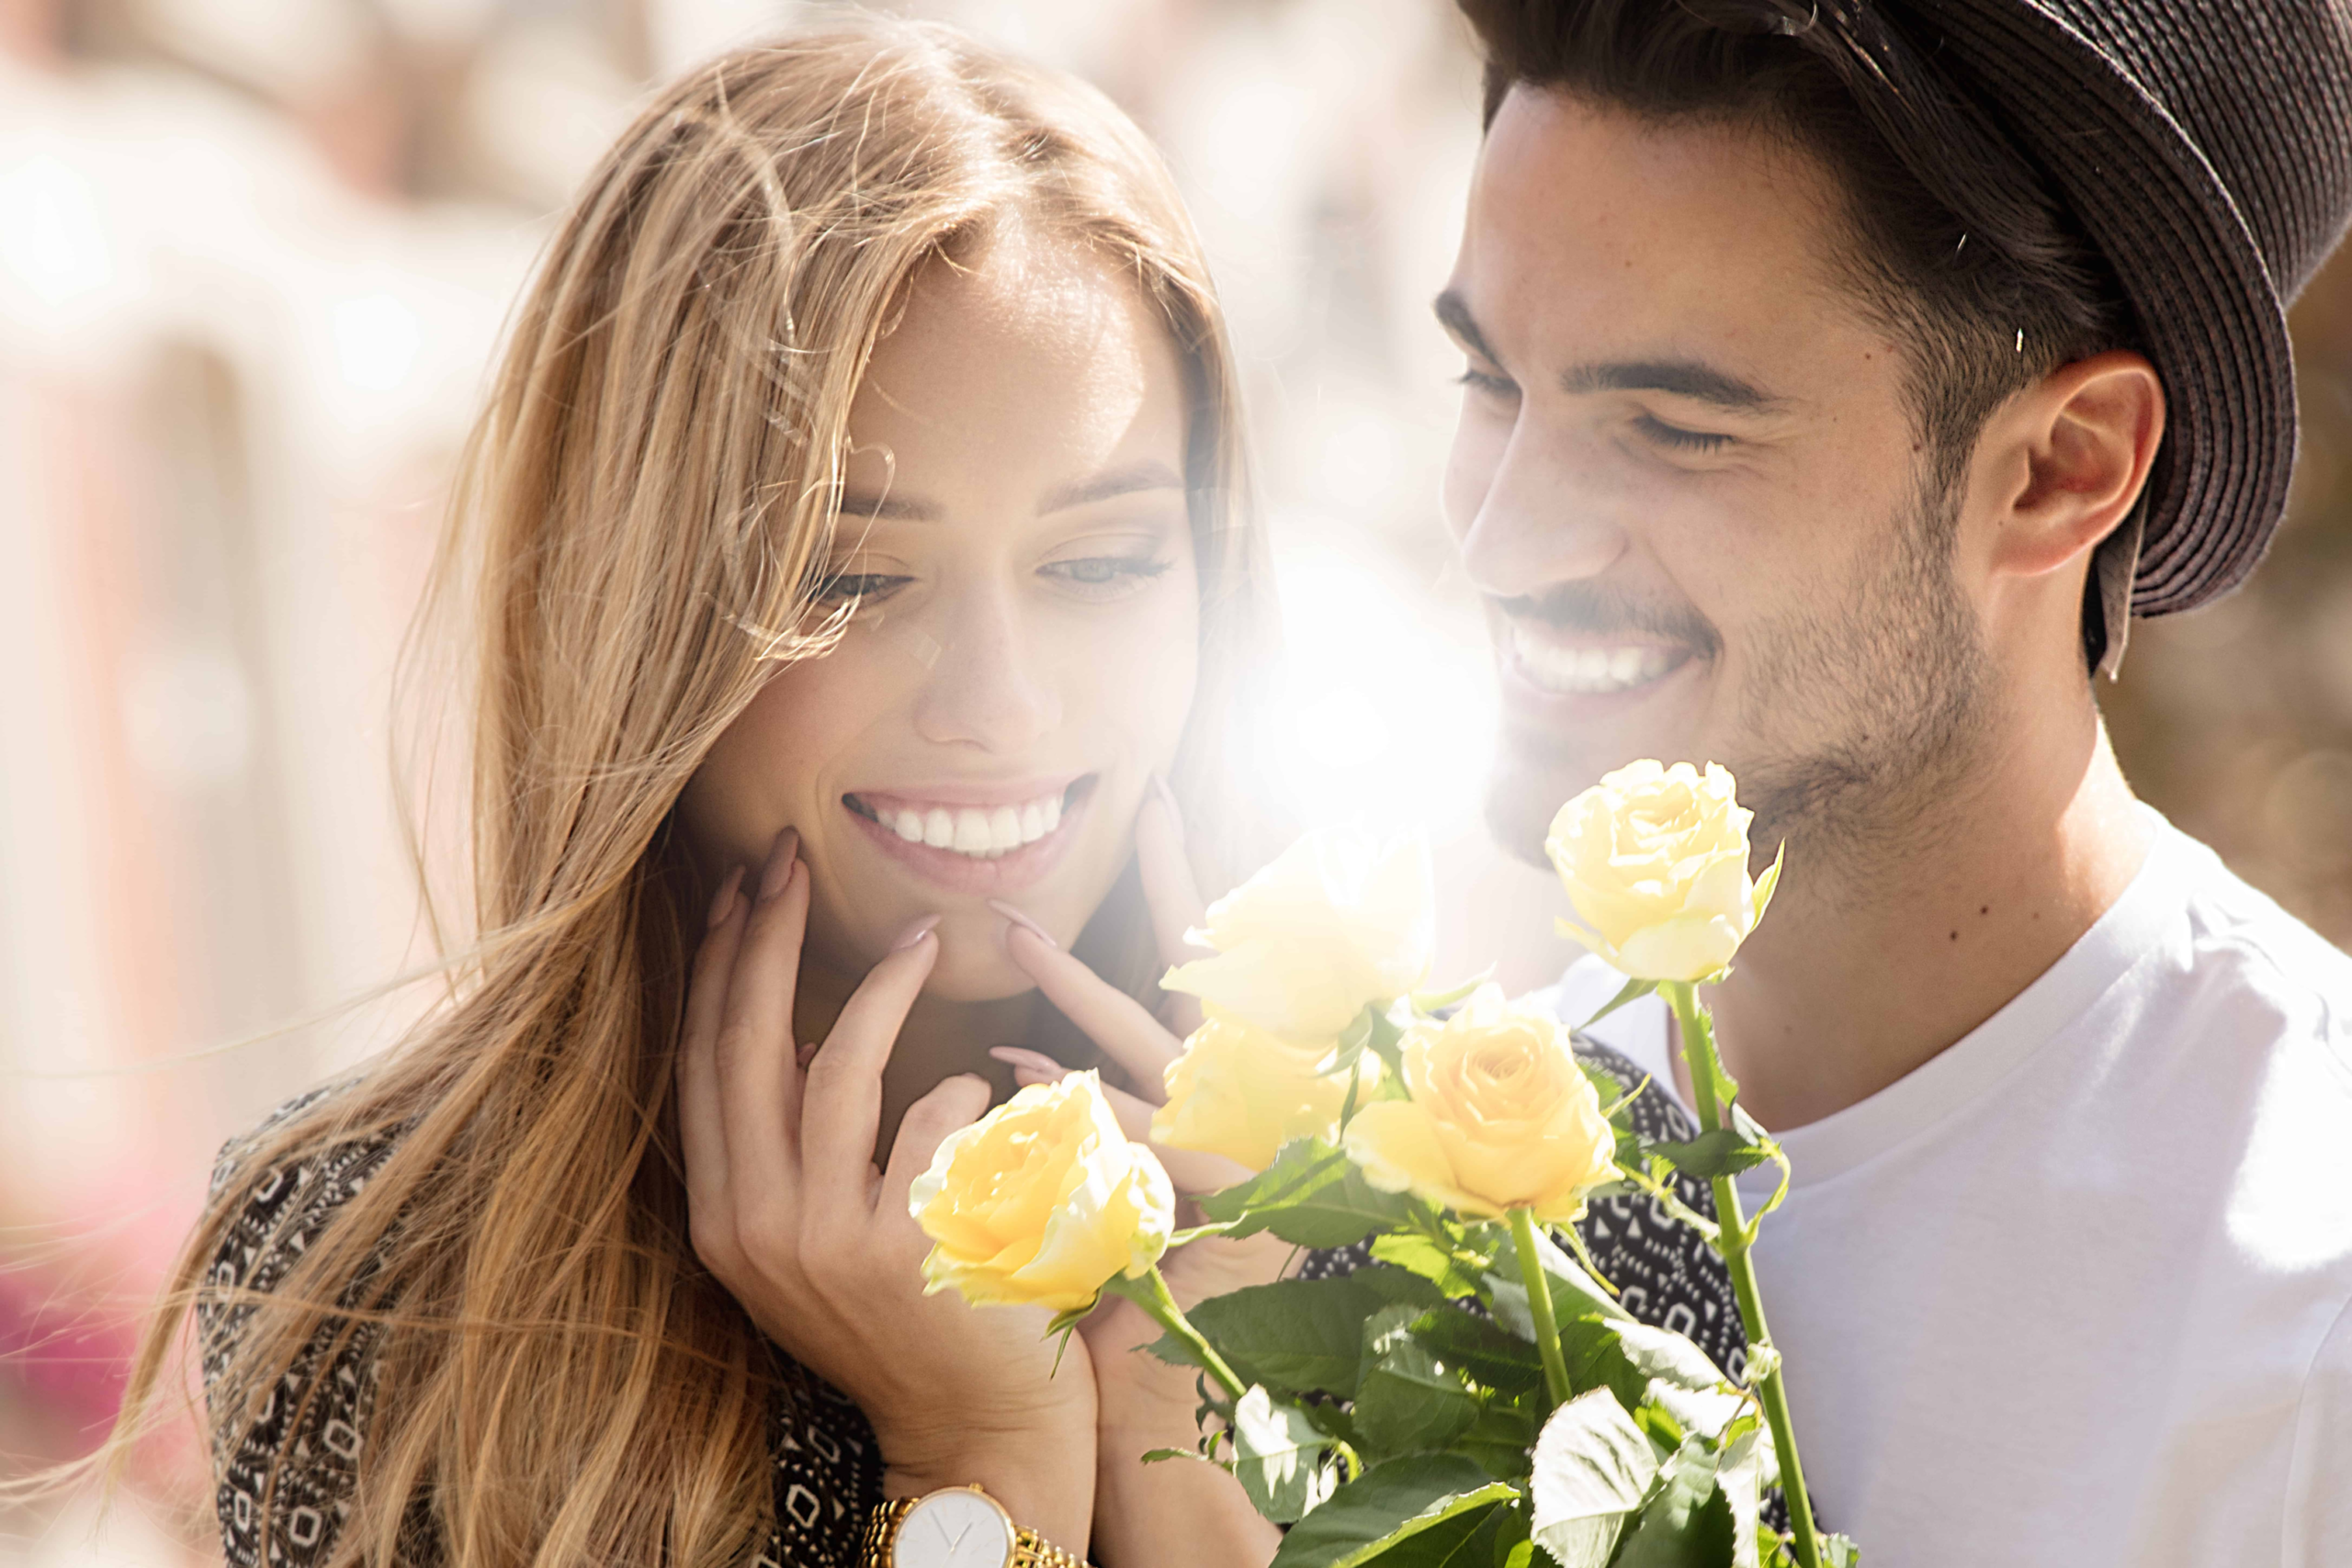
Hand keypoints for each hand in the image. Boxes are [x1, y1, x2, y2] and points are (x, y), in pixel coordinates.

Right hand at [677, 828, 1094, 1544]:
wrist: (977, 1432)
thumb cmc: (914, 1316)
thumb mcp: (820, 1237)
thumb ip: (793, 1148)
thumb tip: (786, 1028)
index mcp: (724, 1221)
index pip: (703, 1064)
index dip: (718, 968)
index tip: (737, 886)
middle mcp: (755, 1232)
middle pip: (746, 1049)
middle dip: (763, 940)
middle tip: (788, 858)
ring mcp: (824, 1244)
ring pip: (836, 1070)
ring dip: (881, 989)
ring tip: (923, 938)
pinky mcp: (903, 1252)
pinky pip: (931, 1121)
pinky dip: (965, 1089)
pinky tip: (998, 1085)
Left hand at [987, 784, 1294, 1420]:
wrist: (1174, 1385)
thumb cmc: (1140, 1274)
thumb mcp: (1124, 1167)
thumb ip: (1092, 1104)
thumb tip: (1028, 1042)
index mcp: (1237, 1081)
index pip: (1211, 959)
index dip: (1188, 879)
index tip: (1160, 797)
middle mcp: (1251, 1099)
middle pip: (1215, 971)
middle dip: (1179, 884)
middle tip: (1150, 801)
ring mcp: (1239, 1144)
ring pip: (1156, 1045)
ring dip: (1080, 987)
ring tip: (1016, 932)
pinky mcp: (1212, 1202)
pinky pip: (1131, 1135)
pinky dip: (1068, 1097)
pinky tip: (1013, 1070)